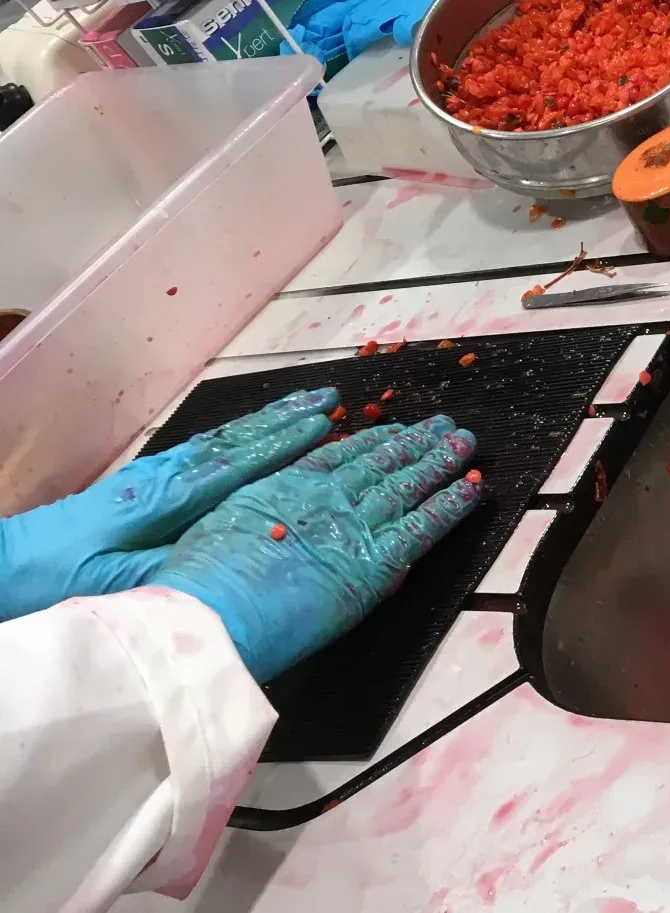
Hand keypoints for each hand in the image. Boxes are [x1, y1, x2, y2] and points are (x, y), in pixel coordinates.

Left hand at [0, 388, 339, 621]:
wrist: (9, 566)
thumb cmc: (61, 580)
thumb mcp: (121, 584)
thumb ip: (177, 563)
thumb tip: (231, 548)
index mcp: (163, 501)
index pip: (235, 465)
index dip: (282, 444)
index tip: (322, 423)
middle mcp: (163, 477)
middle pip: (233, 440)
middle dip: (284, 417)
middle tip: (326, 396)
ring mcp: (154, 476)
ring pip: (220, 440)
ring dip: (265, 421)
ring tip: (304, 404)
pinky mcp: (145, 483)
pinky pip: (203, 451)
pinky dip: (237, 436)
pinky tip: (252, 434)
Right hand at [149, 416, 482, 680]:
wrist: (207, 620)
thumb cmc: (199, 589)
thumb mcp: (221, 533)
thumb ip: (260, 520)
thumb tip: (284, 523)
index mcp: (280, 487)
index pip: (335, 455)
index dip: (368, 440)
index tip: (388, 429)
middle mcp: (321, 497)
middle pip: (377, 461)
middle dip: (412, 442)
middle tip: (440, 425)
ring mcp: (351, 525)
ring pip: (406, 483)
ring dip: (439, 460)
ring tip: (464, 441)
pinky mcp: (376, 560)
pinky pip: (424, 525)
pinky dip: (452, 504)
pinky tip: (473, 489)